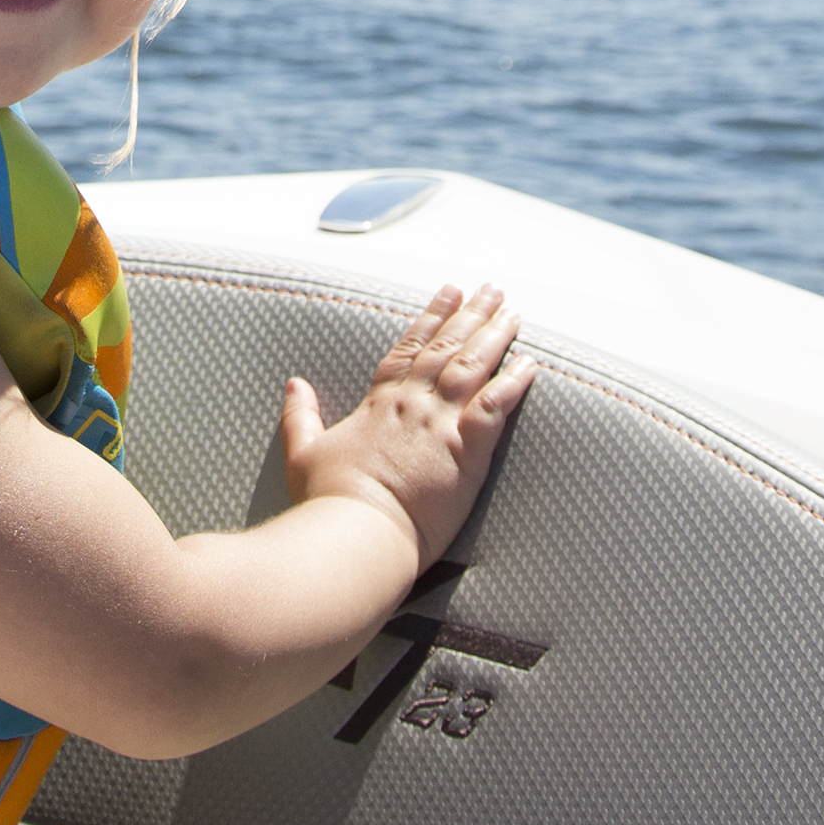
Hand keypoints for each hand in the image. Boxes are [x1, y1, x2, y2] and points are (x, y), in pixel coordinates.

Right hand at [279, 284, 538, 568]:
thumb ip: (298, 415)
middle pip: (447, 347)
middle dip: (471, 314)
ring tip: (512, 312)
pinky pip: (497, 406)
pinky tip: (530, 363)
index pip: (409, 349)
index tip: (449, 293)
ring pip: (473, 366)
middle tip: (492, 290)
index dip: (431, 318)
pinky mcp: (467, 450)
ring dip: (495, 335)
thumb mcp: (302, 452)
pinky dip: (515, 382)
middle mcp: (413, 405)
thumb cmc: (329, 502)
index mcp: (379, 404)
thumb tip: (293, 384)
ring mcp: (441, 424)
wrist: (356, 535)